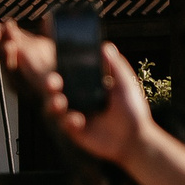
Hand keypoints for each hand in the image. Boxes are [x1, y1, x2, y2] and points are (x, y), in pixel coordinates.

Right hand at [0, 19, 151, 167]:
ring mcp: (74, 114)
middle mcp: (77, 97)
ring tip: (60, 101)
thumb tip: (104, 45)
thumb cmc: (132, 109)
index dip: (58, 65)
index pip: (67, 71)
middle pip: (55, 88)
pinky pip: (64, 124)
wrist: (135, 138)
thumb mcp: (125, 84)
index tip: (53, 56)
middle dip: (49, 83)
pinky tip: (78, 120)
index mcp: (86, 83)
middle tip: (52, 82)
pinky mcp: (74, 131)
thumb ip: (115, 65)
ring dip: (53, 102)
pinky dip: (69, 121)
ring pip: (54, 106)